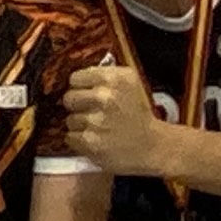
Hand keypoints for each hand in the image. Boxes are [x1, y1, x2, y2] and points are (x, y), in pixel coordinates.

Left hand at [61, 59, 181, 180]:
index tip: (87, 93)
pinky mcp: (90, 142)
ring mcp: (96, 120)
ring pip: (69, 119)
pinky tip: (95, 139)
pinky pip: (70, 137)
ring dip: (79, 125)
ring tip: (97, 128)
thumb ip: (103, 75)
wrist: (151, 145)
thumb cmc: (137, 113)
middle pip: (69, 98)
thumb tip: (75, 77)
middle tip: (91, 112)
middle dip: (77, 106)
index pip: (76, 78)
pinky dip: (79, 141)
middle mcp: (105, 97)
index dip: (80, 87)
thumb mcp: (129, 83)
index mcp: (114, 78)